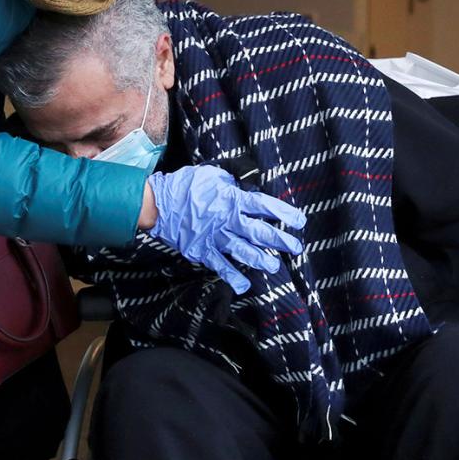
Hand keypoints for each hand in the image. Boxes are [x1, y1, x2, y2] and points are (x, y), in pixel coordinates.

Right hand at [148, 165, 305, 293]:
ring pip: (244, 251)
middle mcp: (227, 220)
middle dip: (281, 241)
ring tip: (275, 266)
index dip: (284, 213)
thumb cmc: (185, 185)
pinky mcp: (202, 251)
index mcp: (232, 199)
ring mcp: (215, 238)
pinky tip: (244, 286)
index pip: (264, 206)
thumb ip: (233, 181)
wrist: (158, 204)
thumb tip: (249, 184)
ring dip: (261, 260)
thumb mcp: (212, 174)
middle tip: (296, 247)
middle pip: (260, 232)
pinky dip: (232, 277)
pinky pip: (220, 266)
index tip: (299, 220)